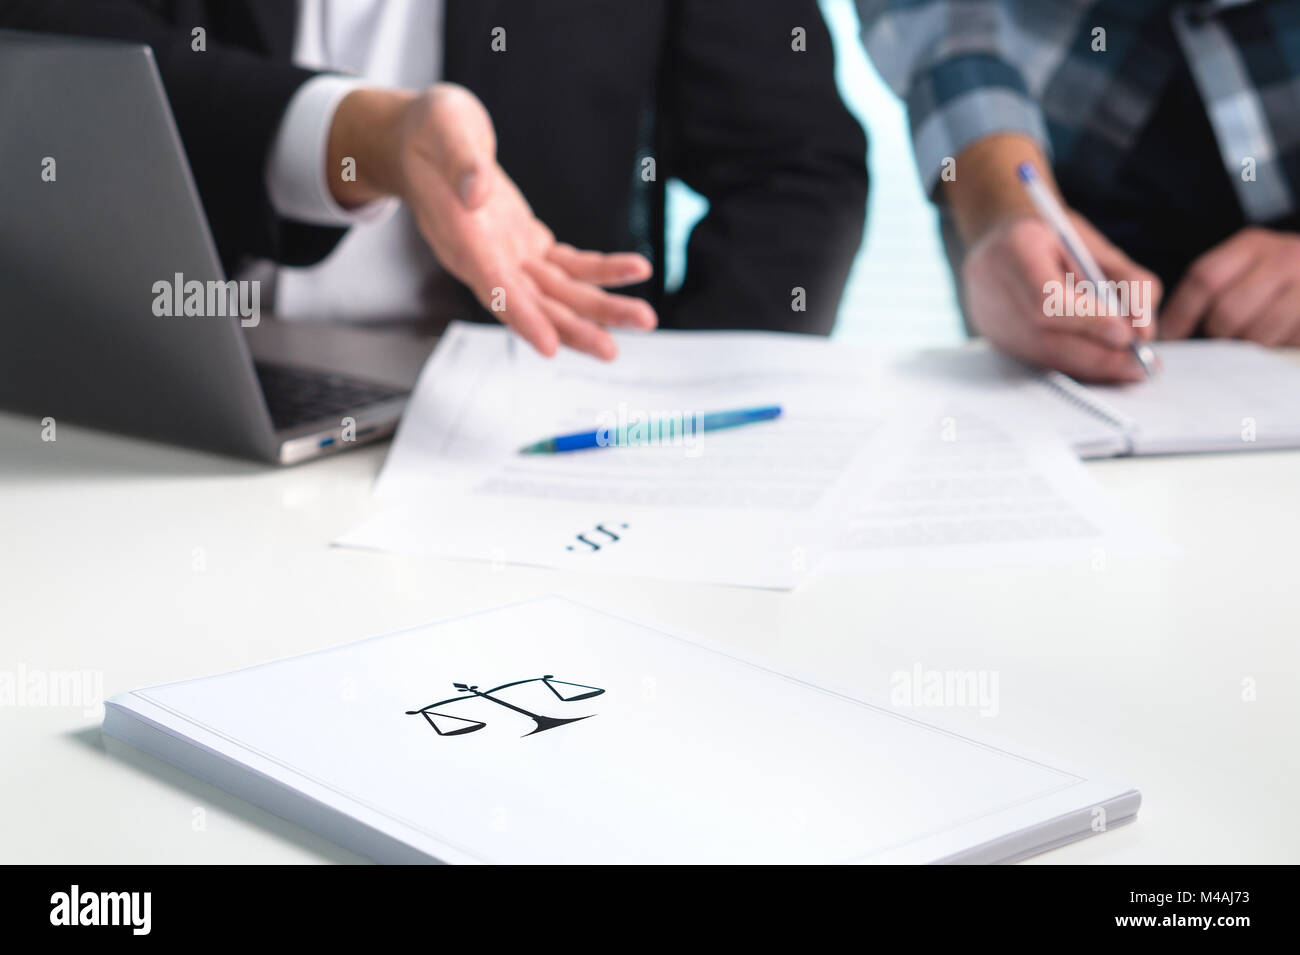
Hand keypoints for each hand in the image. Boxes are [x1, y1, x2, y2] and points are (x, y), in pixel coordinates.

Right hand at [329, 84, 655, 359]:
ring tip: (642, 319)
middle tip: (612, 349)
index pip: (493, 285)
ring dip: (600, 308)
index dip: (521, 316)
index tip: (548, 345)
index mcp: (461, 237)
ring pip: (559, 293)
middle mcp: (486, 258)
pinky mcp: (527, 245)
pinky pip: (569, 265)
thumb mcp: (443, 128)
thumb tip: (477, 191)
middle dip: (575, 327)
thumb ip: (461, 161)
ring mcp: (509, 256)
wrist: (423, 142)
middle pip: (535, 304)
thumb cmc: (427, 134)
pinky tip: (633, 271)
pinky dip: (601, 270)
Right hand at [961, 213, 1160, 382]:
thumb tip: (1144, 331)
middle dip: (1098, 355)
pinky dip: (1074, 365)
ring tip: (1128, 367)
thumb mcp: (1095, 246)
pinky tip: (1101, 364)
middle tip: (1140, 365)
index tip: (1126, 335)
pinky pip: (1037, 360)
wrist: (1001, 238)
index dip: (1088, 321)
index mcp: (1016, 248)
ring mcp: (987, 316)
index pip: (1047, 297)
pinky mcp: (993, 337)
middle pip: (1044, 336)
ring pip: (1042, 356)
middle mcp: (991, 285)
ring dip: (1090, 367)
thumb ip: (1126, 282)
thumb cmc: (1052, 236)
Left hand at [1160, 227, 1299, 345]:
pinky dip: (1278, 346)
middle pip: (1227, 312)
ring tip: (1253, 336)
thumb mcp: (1249, 265)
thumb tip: (1168, 329)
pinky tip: (1281, 336)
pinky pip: (1288, 342)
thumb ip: (1213, 288)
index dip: (1180, 313)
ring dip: (1248, 344)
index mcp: (1252, 245)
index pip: (1204, 279)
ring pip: (1258, 334)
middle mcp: (1283, 258)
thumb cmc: (1280, 274)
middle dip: (1218, 334)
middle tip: (1224, 336)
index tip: (1169, 337)